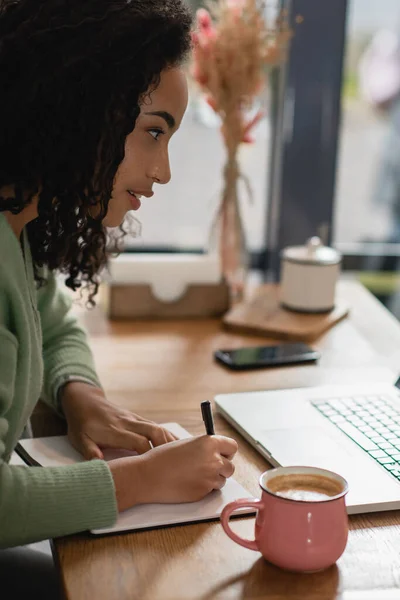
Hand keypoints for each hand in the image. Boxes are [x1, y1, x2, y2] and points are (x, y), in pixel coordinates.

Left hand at [61, 382, 176, 458]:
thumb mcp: (79, 439)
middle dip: (167, 447)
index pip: (138, 442)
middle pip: (154, 431)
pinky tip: (177, 445)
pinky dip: (167, 435)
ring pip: (158, 427)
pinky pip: (155, 425)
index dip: (149, 455)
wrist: (84, 400)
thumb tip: (98, 464)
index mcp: (115, 431)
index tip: (157, 469)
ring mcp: (134, 419)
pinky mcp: (137, 418)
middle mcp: (128, 423)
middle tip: (178, 463)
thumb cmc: (81, 423)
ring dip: (171, 440)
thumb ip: (89, 451)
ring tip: (185, 455)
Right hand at [108, 434, 238, 511]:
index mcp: (209, 443)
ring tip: (194, 475)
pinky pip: (211, 490)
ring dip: (213, 479)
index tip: (221, 454)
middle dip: (222, 468)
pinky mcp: (204, 493)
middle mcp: (213, 460)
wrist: (149, 475)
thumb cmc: (163, 457)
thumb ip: (204, 447)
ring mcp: (210, 478)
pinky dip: (204, 488)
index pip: (232, 447)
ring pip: (222, 480)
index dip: (227, 451)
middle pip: (230, 466)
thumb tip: (216, 453)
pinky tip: (189, 483)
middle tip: (208, 467)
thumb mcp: (187, 444)